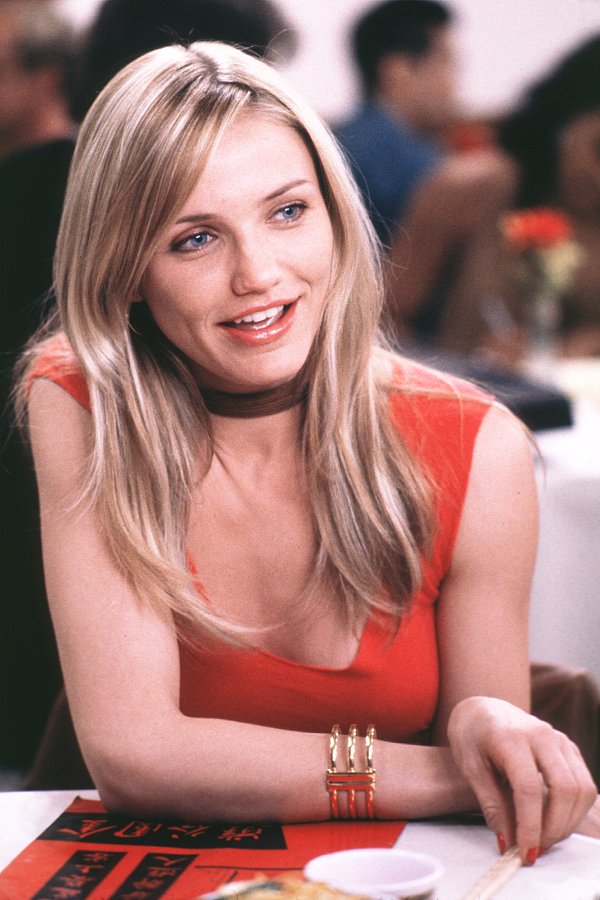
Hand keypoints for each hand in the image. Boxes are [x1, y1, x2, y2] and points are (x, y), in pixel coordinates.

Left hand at [447, 696, 596, 861]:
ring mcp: (559, 739)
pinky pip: (583, 783)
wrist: (482, 709)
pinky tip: (554, 821)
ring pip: (581, 788)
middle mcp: (541, 734)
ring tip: (544, 838)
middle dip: (554, 827)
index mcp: (511, 737)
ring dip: (568, 822)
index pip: (529, 788)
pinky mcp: (568, 747)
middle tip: (535, 849)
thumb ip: (491, 804)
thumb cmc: (472, 736)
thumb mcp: (470, 768)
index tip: (524, 851)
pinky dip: (574, 809)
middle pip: (564, 789)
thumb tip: (508, 842)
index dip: (530, 825)